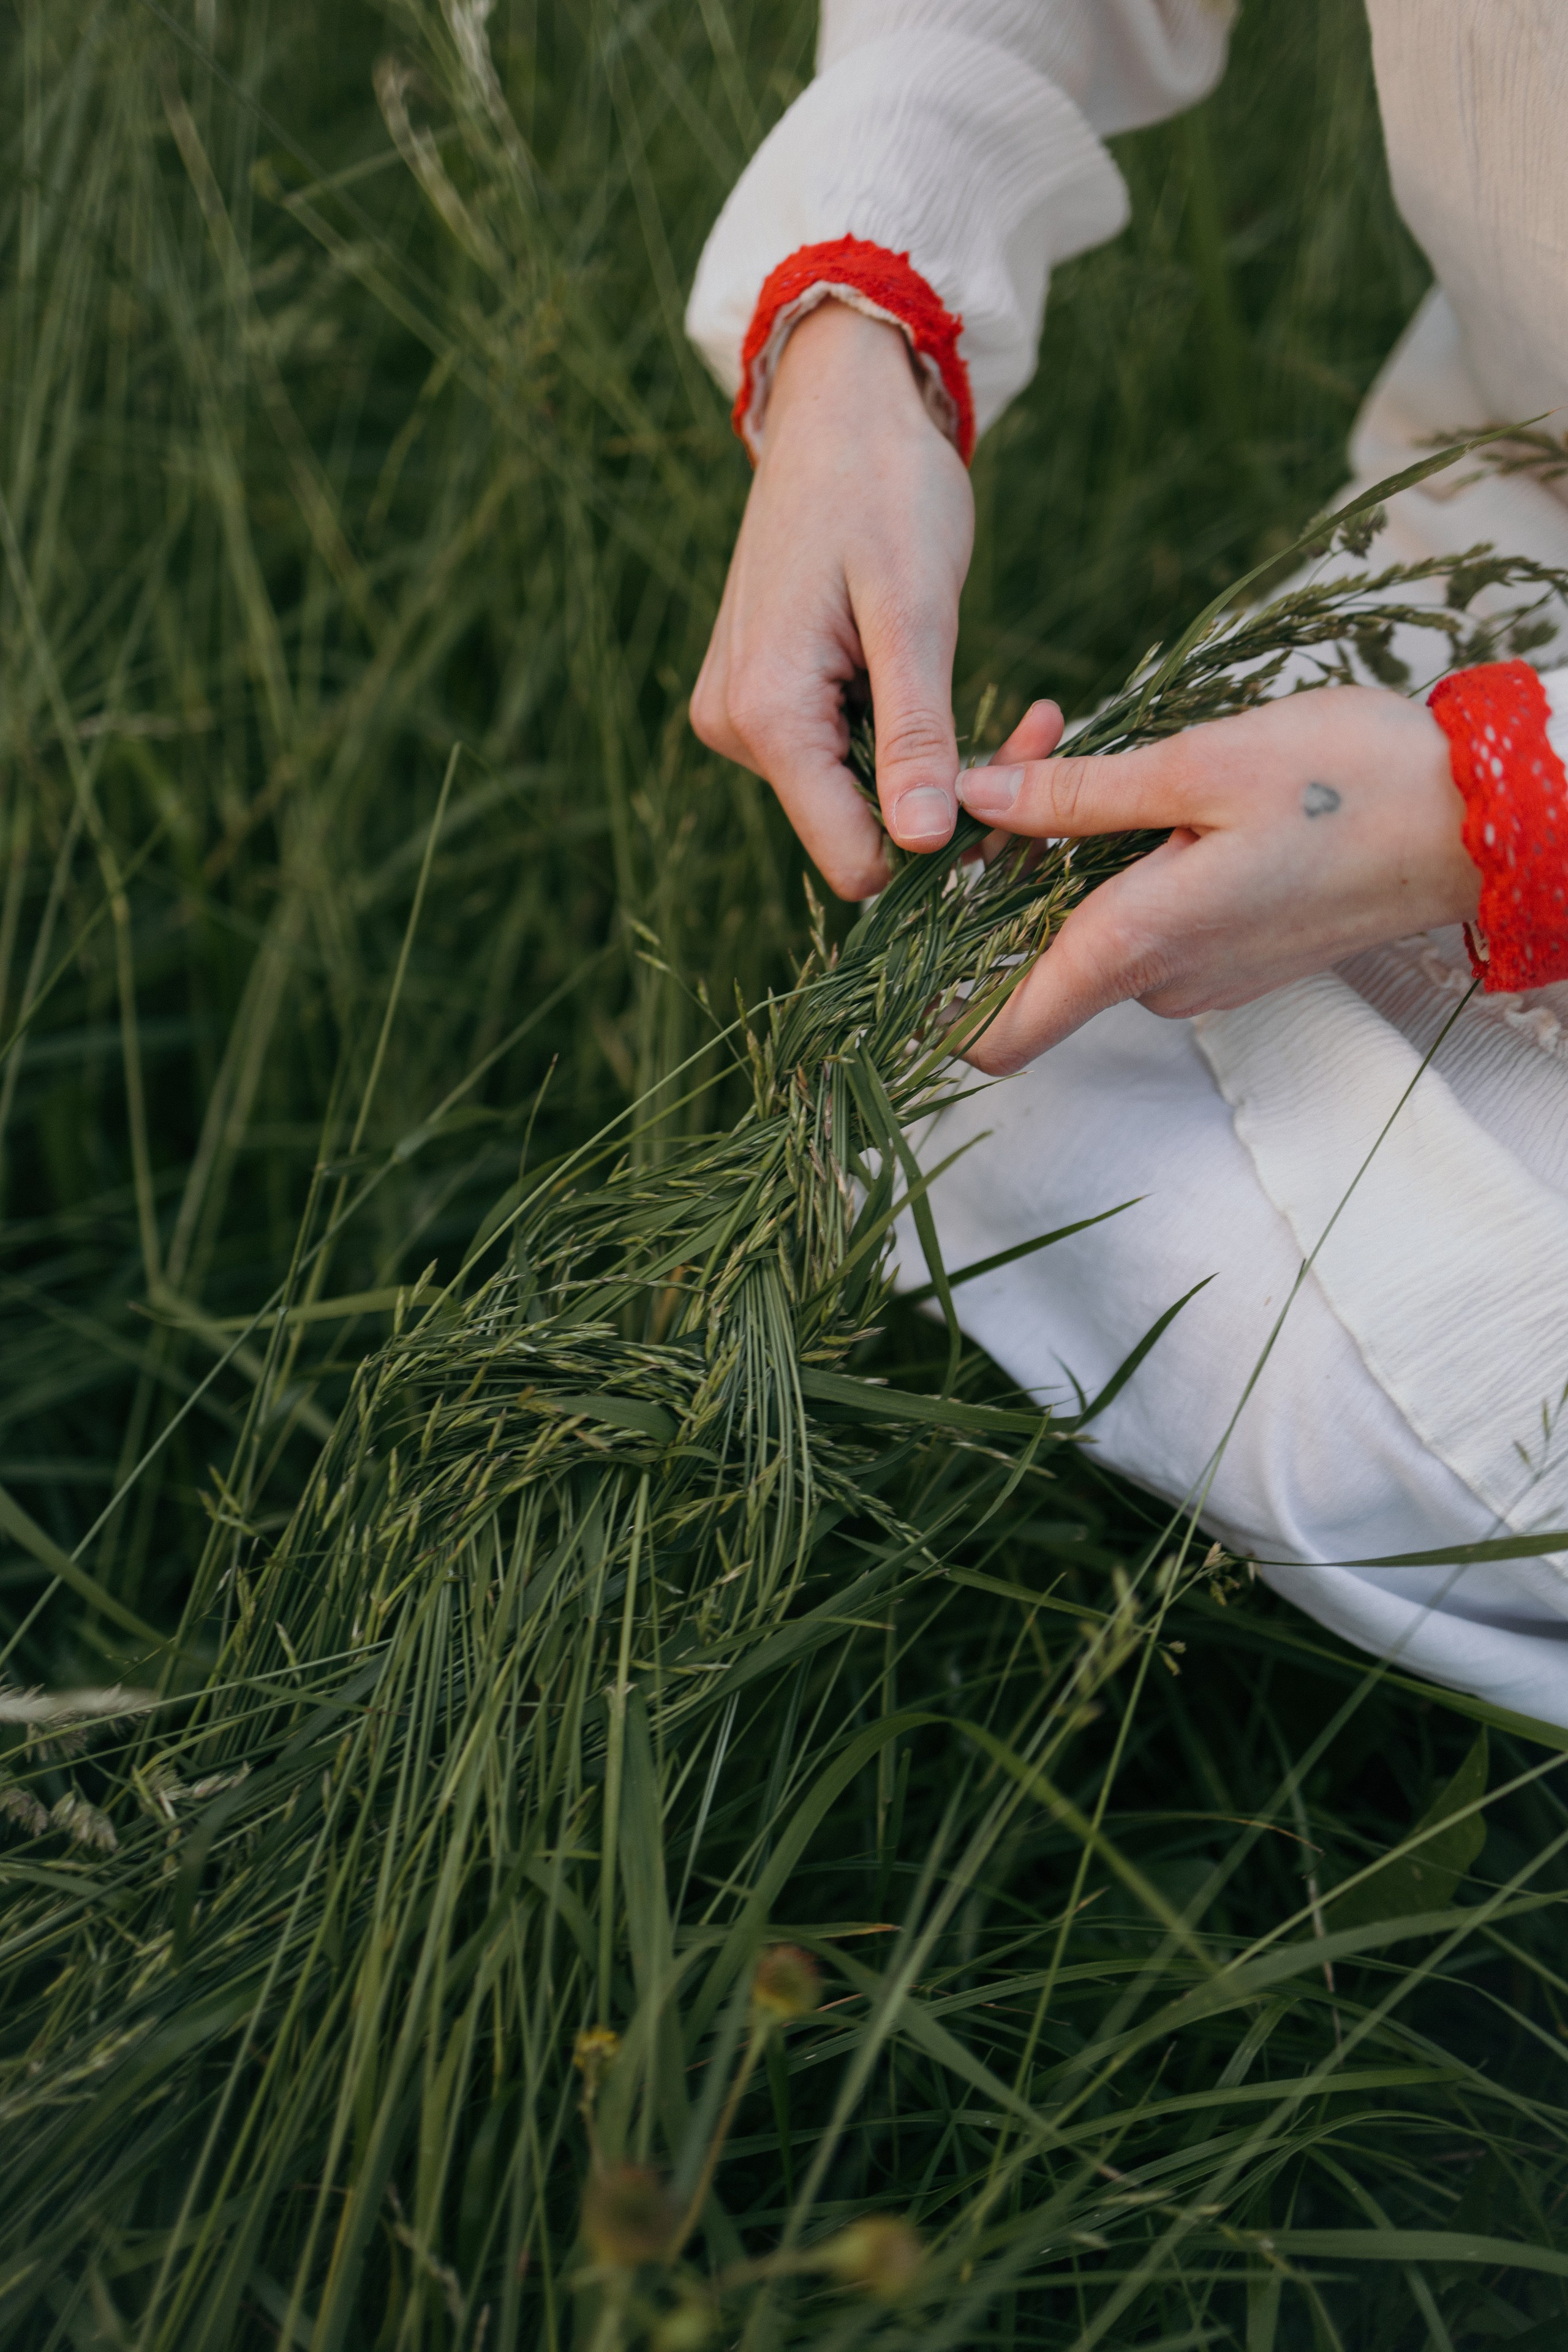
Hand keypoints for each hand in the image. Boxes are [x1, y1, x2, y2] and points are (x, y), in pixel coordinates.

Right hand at [690, 300, 973, 898]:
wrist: (837, 407)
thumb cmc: (884, 485)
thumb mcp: (915, 609)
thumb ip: (916, 733)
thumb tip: (923, 845)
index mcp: (767, 714)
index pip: (854, 859)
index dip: (940, 846)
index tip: (1017, 786)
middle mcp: (736, 731)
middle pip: (858, 833)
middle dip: (950, 801)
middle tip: (1037, 727)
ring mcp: (743, 718)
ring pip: (857, 800)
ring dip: (936, 768)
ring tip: (1012, 707)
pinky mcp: (763, 702)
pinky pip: (843, 758)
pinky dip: (906, 740)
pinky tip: (943, 686)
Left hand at [953, 684, 1478, 1072]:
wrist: (1481, 820)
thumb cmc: (1352, 782)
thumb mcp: (1198, 764)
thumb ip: (1074, 797)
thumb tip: (970, 802)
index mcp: (1133, 948)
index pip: (989, 1034)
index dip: (928, 994)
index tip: (919, 899)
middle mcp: (1155, 984)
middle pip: (1019, 957)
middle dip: (994, 858)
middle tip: (1026, 740)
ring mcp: (1192, 976)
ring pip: (1074, 929)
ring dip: (1053, 843)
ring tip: (1071, 736)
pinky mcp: (1224, 953)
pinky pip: (1131, 920)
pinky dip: (1108, 857)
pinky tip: (1133, 778)